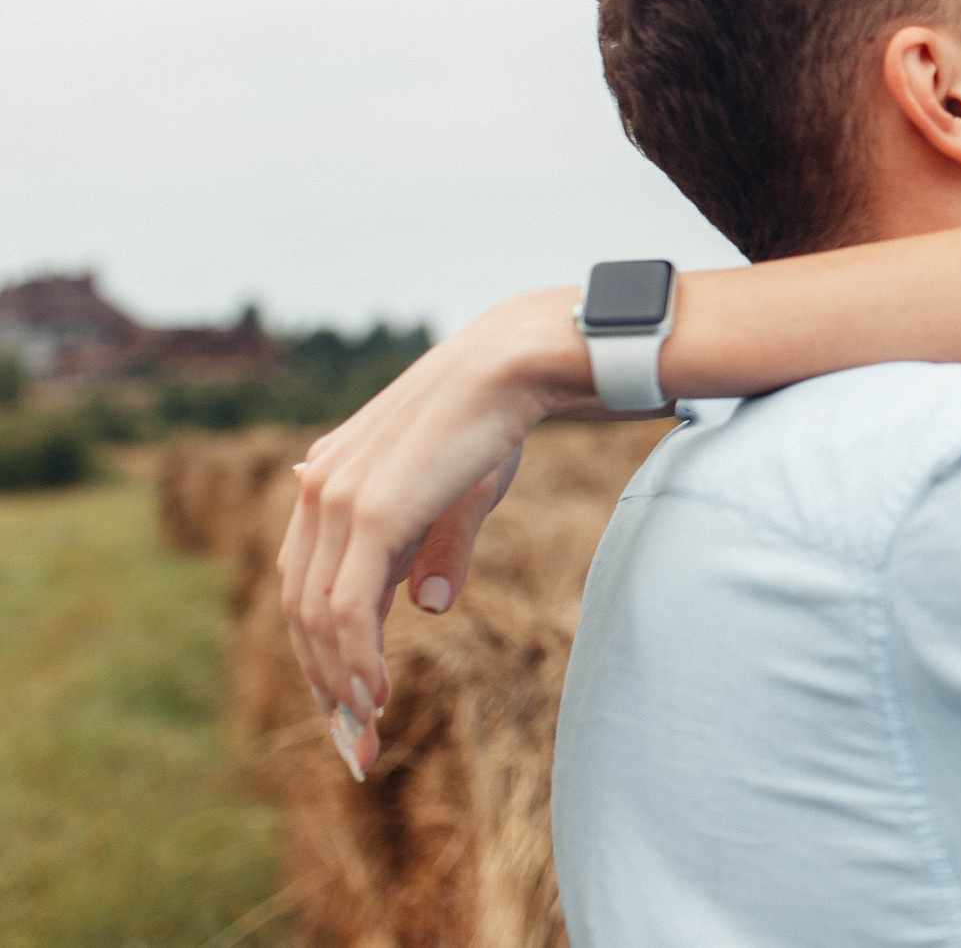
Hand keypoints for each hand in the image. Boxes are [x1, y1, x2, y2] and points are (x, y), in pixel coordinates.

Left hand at [278, 286, 588, 777]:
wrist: (512, 364)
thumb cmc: (492, 423)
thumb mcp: (456, 497)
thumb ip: (431, 550)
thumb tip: (425, 608)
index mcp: (327, 485)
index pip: (304, 587)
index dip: (322, 653)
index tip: (349, 709)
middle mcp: (316, 491)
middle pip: (299, 611)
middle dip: (325, 684)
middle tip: (354, 744)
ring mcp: (336, 501)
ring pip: (317, 618)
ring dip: (340, 681)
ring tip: (369, 727)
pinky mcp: (369, 512)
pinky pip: (347, 608)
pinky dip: (355, 658)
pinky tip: (375, 692)